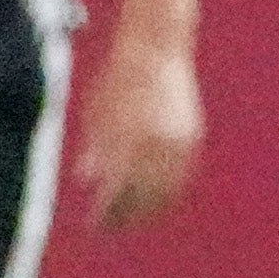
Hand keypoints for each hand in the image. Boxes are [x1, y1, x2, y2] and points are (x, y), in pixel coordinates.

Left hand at [77, 31, 203, 228]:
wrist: (156, 50)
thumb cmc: (116, 80)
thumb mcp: (95, 113)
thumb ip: (94, 148)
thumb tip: (87, 179)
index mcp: (127, 141)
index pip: (116, 193)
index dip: (105, 214)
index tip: (94, 225)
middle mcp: (154, 145)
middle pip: (142, 198)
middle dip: (126, 216)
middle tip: (111, 227)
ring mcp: (176, 142)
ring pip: (166, 191)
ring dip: (149, 209)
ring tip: (134, 219)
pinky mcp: (191, 136)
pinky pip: (181, 174)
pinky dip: (168, 190)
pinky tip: (155, 198)